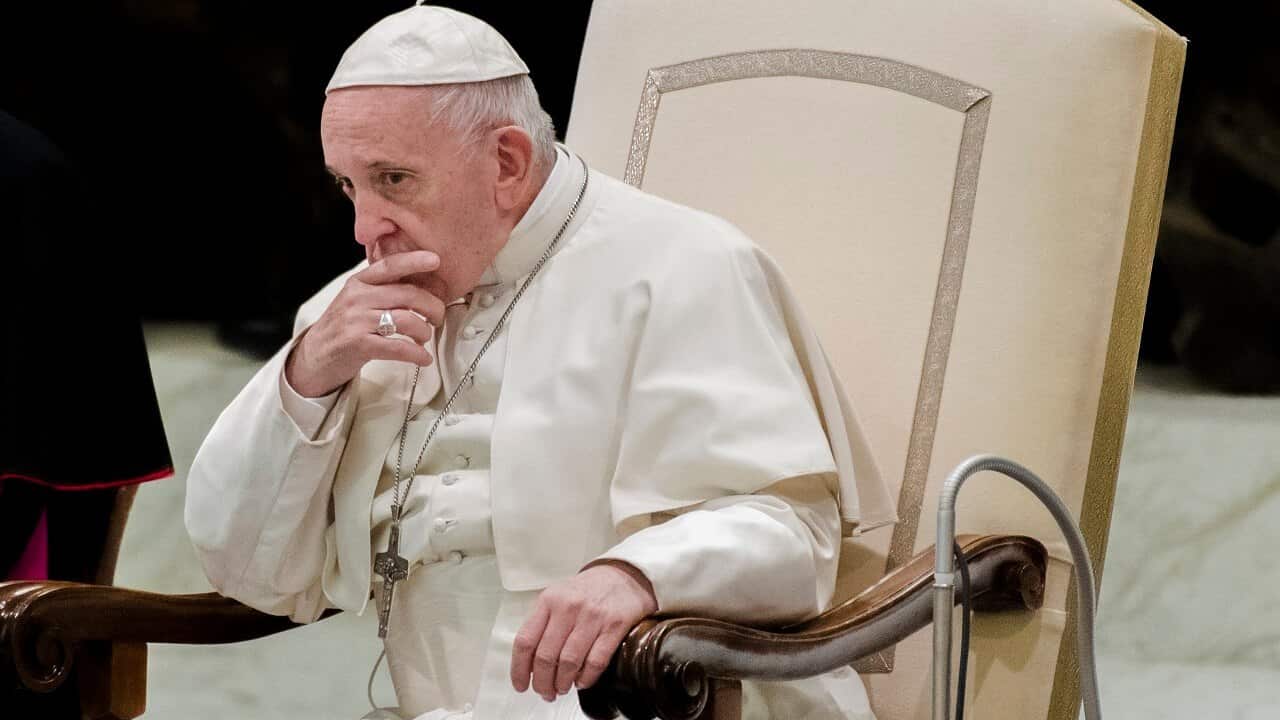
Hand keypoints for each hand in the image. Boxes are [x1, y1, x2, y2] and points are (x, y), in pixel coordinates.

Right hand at [285, 251, 446, 396]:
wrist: (315, 356)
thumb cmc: (343, 327)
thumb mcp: (356, 300)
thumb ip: (382, 289)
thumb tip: (420, 283)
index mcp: (358, 282)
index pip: (389, 265)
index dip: (414, 260)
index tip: (435, 259)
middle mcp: (357, 298)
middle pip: (408, 294)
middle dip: (432, 306)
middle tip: (438, 316)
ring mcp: (357, 321)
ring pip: (407, 320)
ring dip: (425, 331)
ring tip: (425, 337)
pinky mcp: (359, 345)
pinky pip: (398, 347)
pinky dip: (416, 354)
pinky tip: (423, 358)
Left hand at [510, 562, 658, 701]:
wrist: (624, 574)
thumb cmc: (587, 590)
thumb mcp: (558, 596)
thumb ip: (542, 624)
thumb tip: (529, 663)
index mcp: (548, 600)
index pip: (525, 641)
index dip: (519, 669)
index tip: (521, 685)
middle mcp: (568, 607)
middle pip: (545, 656)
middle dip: (543, 683)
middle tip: (545, 692)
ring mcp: (592, 616)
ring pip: (569, 662)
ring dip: (563, 683)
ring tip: (562, 688)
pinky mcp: (614, 625)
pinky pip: (596, 661)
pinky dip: (586, 678)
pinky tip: (582, 682)